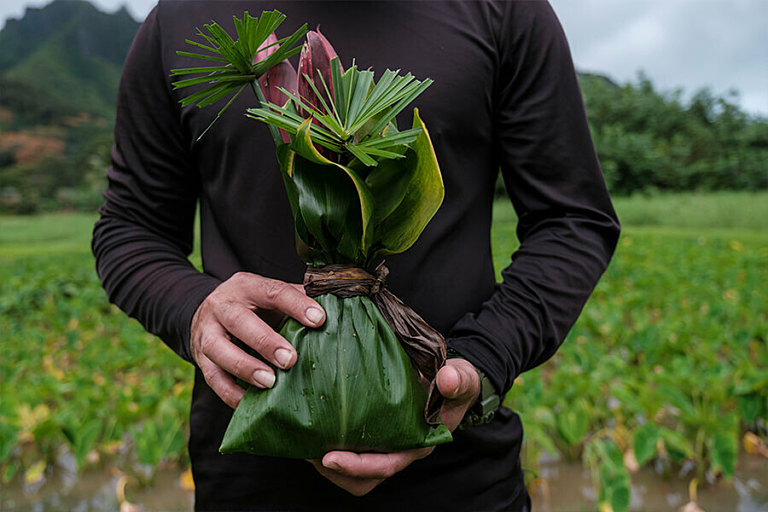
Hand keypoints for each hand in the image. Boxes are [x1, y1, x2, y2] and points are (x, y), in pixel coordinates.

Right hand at [190, 272, 325, 408]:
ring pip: (218, 349)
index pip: (272, 291)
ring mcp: (206, 332)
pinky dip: (231, 393)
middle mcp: (222, 306)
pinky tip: (250, 404)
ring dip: (245, 367)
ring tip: (270, 383)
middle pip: (239, 320)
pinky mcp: (200, 358)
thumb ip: (296, 300)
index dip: (296, 305)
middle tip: (290, 360)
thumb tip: (333, 308)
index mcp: (246, 286)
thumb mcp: (269, 296)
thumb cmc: (252, 307)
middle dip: (265, 341)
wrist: (207, 313)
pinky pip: (212, 378)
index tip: (319, 320)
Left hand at [309, 358, 480, 495]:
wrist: (451, 380)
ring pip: (352, 471)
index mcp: (418, 443)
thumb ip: (457, 381)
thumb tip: (446, 378)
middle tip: (308, 452)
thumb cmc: (455, 383)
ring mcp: (385, 444)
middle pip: (363, 478)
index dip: (357, 466)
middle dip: (334, 471)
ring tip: (304, 442)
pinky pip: (349, 449)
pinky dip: (328, 443)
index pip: (386, 465)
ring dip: (327, 463)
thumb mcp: (461, 379)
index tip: (330, 457)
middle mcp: (400, 450)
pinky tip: (312, 425)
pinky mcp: (373, 434)